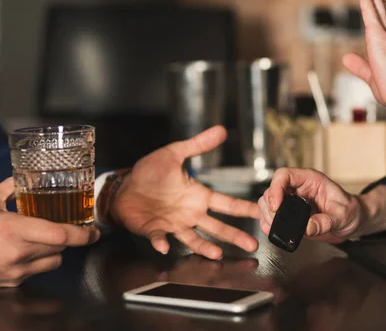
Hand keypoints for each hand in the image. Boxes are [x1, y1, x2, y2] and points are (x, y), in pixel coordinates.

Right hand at [0, 178, 99, 290]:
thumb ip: (11, 185)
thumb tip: (26, 174)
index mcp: (15, 230)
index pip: (60, 235)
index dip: (82, 234)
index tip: (94, 230)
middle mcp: (20, 253)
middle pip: (61, 247)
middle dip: (71, 237)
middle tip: (76, 227)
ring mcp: (18, 271)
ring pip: (54, 261)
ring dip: (58, 249)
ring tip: (49, 237)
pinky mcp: (13, 282)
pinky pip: (39, 271)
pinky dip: (41, 260)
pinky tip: (32, 251)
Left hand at [109, 126, 259, 259]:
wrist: (124, 187)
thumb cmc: (150, 172)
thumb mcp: (174, 154)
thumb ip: (198, 145)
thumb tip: (221, 130)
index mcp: (198, 196)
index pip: (226, 203)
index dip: (244, 208)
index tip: (261, 212)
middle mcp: (191, 213)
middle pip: (217, 227)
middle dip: (234, 236)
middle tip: (252, 245)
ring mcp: (174, 224)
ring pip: (195, 239)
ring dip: (205, 247)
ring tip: (218, 254)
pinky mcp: (155, 231)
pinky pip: (160, 238)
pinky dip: (162, 242)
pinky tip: (164, 245)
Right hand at [258, 168, 364, 243]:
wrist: (352, 220)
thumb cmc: (350, 211)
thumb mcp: (342, 216)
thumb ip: (326, 222)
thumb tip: (308, 228)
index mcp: (310, 180)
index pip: (284, 175)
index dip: (276, 189)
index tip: (276, 206)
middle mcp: (298, 187)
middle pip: (272, 189)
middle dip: (270, 207)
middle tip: (276, 222)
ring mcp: (292, 199)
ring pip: (267, 201)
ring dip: (267, 215)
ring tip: (274, 227)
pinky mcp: (289, 212)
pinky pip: (271, 213)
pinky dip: (267, 222)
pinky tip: (271, 229)